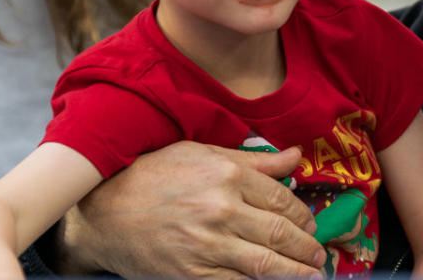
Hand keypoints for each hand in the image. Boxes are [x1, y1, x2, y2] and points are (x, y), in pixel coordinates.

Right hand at [54, 141, 325, 277]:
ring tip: (311, 276)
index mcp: (227, 175)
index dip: (304, 217)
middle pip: (281, 234)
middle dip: (307, 248)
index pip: (282, 200)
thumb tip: (296, 155)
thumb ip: (255, 160)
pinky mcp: (192, 274)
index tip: (311, 226)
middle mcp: (221, 209)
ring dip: (295, 273)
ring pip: (266, 264)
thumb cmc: (153, 175)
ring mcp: (207, 245)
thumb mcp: (203, 154)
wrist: (102, 212)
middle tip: (319, 257)